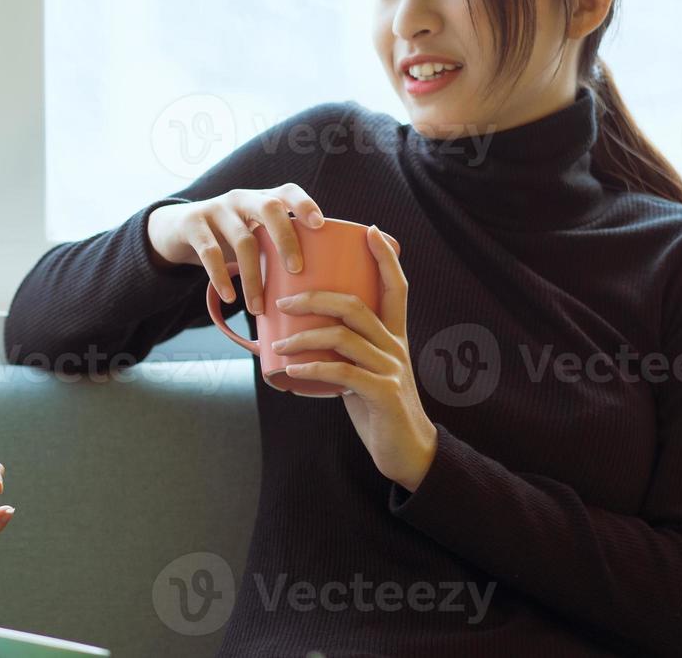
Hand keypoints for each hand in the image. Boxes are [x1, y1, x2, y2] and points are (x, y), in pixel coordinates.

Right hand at [146, 184, 326, 314]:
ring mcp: (216, 209)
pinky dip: (221, 277)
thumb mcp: (251, 234)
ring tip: (258, 308)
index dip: (305, 204)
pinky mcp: (192, 223)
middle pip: (269, 209)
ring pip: (242, 240)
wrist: (175, 229)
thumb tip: (313, 290)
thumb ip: (274, 249)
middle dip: (286, 238)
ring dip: (253, 277)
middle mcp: (241, 198)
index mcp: (261, 199)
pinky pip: (210, 252)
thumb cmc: (226, 239)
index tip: (320, 224)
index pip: (287, 192)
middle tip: (296, 270)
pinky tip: (229, 297)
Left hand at [268, 224, 438, 490]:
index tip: (370, 230)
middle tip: (281, 301)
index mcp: (393, 335)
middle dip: (314, 298)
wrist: (406, 451)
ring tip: (275, 344)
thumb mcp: (362, 370)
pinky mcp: (383, 393)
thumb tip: (294, 334)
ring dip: (303, 337)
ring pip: (343, 337)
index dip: (385, 258)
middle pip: (355, 306)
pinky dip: (312, 368)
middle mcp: (395, 346)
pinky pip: (342, 372)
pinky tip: (290, 368)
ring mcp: (390, 369)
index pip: (397, 287)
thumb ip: (341, 350)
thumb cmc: (376, 406)